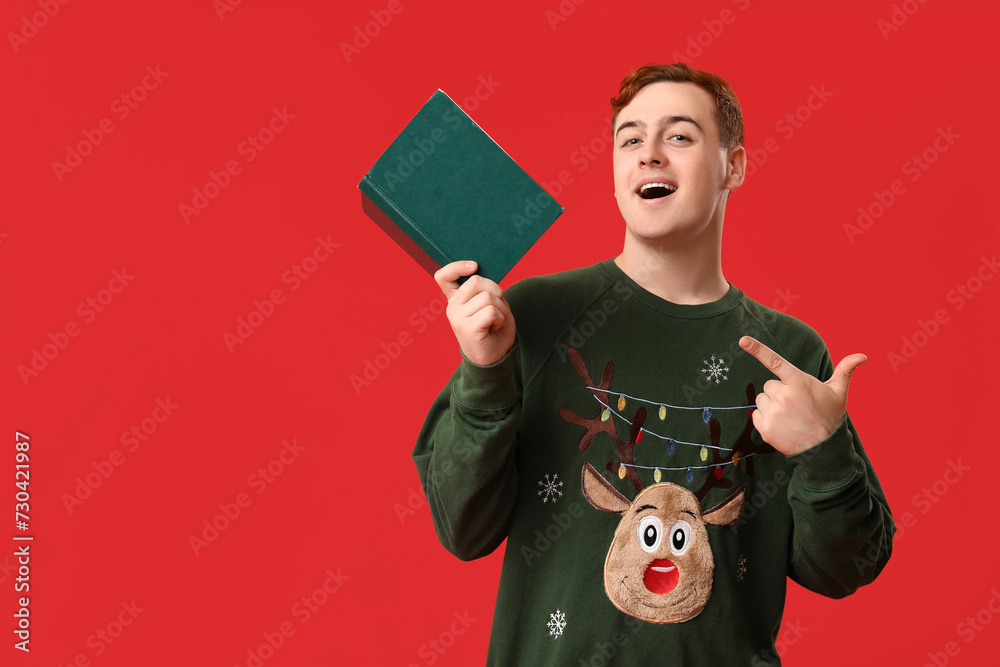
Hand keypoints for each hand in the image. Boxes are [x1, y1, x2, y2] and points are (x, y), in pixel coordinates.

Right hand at [435, 261, 514, 366]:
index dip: (456, 267)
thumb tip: (484, 275)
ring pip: (488, 296)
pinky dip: (500, 318)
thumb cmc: (494, 331)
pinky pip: (491, 311)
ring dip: (501, 309)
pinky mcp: (467, 328)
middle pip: (477, 281)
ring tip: (496, 322)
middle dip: (496, 291)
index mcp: (456, 300)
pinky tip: (495, 328)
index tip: (474, 266)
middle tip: (497, 309)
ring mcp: (457, 317)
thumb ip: (486, 290)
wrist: (495, 360)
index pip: (444, 277)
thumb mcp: (491, 305)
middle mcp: (453, 307)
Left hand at [739, 336, 865, 455]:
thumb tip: (862, 356)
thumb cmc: (830, 417)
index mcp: (799, 382)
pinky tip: (781, 425)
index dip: (758, 349)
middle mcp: (783, 396)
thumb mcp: (839, 393)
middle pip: (769, 385)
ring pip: (762, 400)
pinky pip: (756, 415)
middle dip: (779, 392)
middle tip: (795, 404)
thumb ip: (845, 371)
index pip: (775, 361)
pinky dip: (765, 419)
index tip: (743, 341)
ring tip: (789, 416)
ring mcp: (773, 412)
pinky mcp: (765, 428)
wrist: (823, 449)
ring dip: (771, 405)